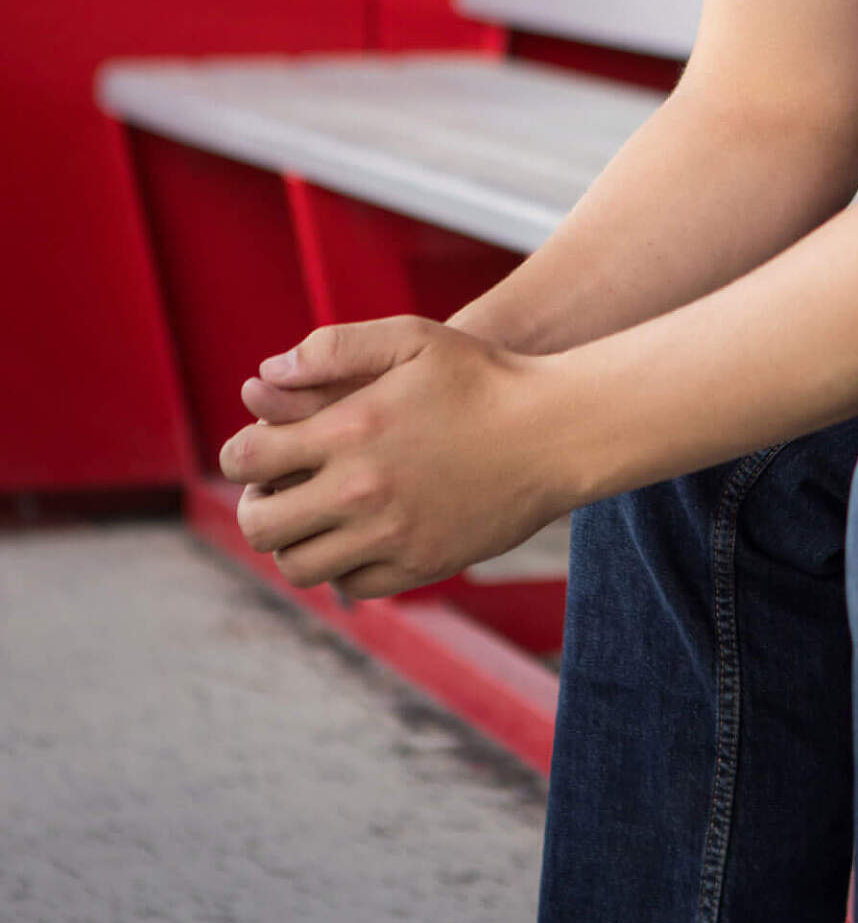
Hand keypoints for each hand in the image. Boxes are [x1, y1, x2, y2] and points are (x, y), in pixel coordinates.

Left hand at [219, 316, 564, 598]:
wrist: (553, 432)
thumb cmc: (481, 376)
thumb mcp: (411, 338)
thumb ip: (333, 348)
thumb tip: (264, 374)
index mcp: (350, 429)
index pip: (248, 459)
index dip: (238, 455)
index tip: (253, 451)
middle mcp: (360, 490)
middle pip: (260, 525)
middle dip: (254, 506)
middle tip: (273, 492)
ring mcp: (388, 536)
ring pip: (298, 566)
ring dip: (293, 542)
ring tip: (312, 517)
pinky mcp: (418, 567)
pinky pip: (351, 584)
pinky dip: (342, 565)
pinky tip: (358, 534)